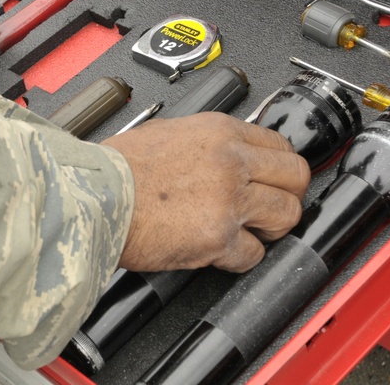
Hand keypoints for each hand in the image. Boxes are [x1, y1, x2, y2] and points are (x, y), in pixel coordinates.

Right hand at [102, 112, 308, 272]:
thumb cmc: (115, 169)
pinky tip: (220, 251)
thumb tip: (219, 151)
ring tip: (251, 231)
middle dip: (287, 194)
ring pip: (287, 215)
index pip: (279, 144)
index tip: (276, 177)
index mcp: (218, 132)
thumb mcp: (165, 133)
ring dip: (272, 227)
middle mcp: (230, 161)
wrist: (94, 197)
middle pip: (295, 176)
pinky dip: (239, 257)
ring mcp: (228, 200)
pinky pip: (253, 254)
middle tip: (272, 206)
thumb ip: (202, 142)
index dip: (280, 166)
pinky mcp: (219, 237)